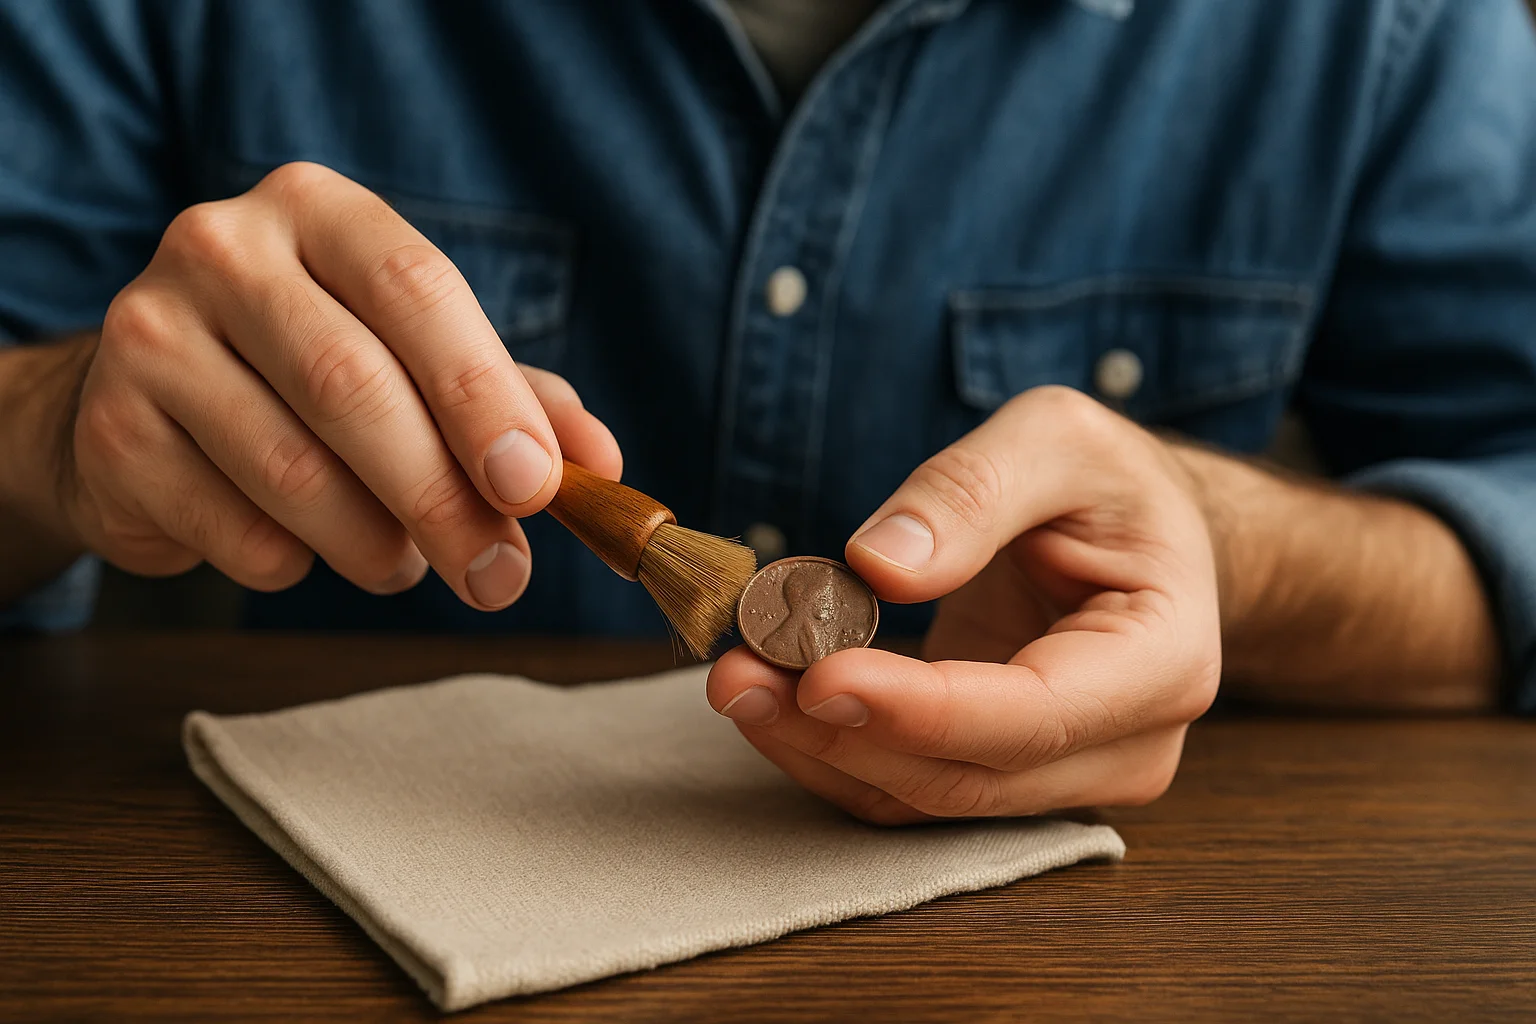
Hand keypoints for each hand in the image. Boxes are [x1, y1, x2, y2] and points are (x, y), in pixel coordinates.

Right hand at [47, 162, 618, 607]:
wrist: (151, 404)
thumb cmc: (316, 376)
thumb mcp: (421, 362)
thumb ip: (519, 402)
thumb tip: (600, 467)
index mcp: (318, 211)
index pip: (416, 288)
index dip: (484, 394)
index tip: (537, 486)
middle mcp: (222, 249)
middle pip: (353, 386)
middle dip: (444, 500)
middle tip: (499, 576)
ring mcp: (150, 336)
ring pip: (295, 473)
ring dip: (377, 545)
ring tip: (404, 561)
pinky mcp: (112, 434)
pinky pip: (238, 532)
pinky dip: (299, 564)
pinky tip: (305, 546)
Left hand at [707, 386, 1219, 823]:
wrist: (1139, 535)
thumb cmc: (1112, 484)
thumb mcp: (1055, 439)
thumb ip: (972, 492)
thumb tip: (879, 563)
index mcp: (1161, 660)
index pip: (1032, 715)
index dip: (919, 708)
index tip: (817, 675)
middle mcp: (1122, 746)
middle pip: (964, 776)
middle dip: (840, 731)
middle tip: (736, 672)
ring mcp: (1061, 776)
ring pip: (922, 798)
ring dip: (817, 748)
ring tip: (735, 678)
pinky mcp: (999, 775)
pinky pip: (903, 785)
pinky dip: (829, 749)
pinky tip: (769, 697)